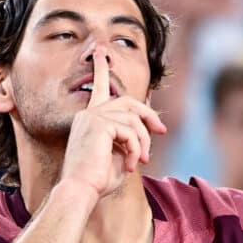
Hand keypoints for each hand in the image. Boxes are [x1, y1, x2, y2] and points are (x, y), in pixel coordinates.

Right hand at [60, 47, 166, 198]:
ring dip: (144, 141)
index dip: (101, 69)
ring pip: (133, 119)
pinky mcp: (99, 124)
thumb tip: (147, 130)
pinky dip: (136, 149)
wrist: (80, 190)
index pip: (98, 88)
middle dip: (148, 115)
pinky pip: (130, 131)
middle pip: (128, 102)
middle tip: (161, 131)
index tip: (101, 52)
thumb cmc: (97, 180)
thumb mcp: (118, 155)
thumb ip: (129, 138)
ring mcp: (92, 117)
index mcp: (89, 119)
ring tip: (142, 160)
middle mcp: (88, 114)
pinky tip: (130, 164)